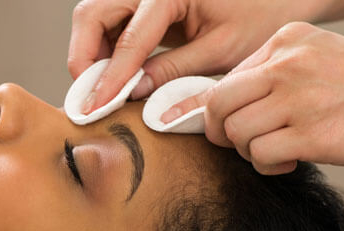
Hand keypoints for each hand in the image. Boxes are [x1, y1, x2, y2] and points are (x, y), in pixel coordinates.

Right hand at [67, 0, 318, 113]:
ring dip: (91, 54)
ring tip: (107, 88)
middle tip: (94, 97)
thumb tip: (132, 93)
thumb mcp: (220, 50)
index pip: (128, 39)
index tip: (96, 108)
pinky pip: (108, 22)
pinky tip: (118, 75)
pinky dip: (105, 49)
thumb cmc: (258, 14)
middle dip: (84, 59)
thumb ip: (172, 71)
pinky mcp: (142, 0)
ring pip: (93, 18)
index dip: (109, 78)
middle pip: (91, 16)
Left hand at [163, 23, 343, 174]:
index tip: (235, 123)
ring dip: (249, 151)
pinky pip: (259, 155)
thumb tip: (208, 107)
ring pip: (236, 132)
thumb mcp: (315, 61)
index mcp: (288, 40)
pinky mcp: (312, 133)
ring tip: (276, 149)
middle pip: (219, 104)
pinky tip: (290, 160)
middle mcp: (290, 64)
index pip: (227, 79)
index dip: (223, 111)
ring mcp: (300, 98)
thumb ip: (267, 75)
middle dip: (220, 131)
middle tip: (241, 142)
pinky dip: (268, 166)